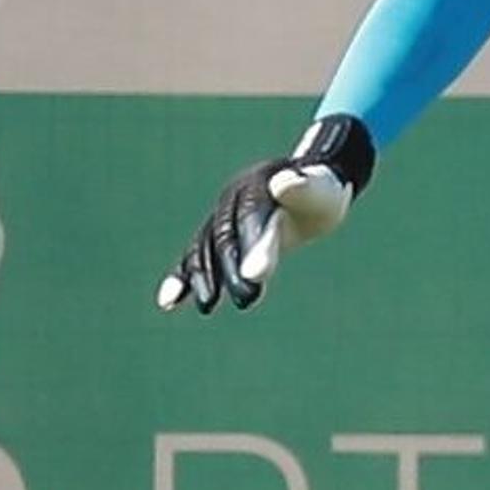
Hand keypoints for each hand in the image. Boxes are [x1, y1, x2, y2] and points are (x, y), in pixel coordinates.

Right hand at [157, 113, 375, 312]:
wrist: (306, 187)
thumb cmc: (320, 193)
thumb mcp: (321, 189)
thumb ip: (303, 187)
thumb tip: (283, 183)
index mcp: (260, 186)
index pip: (254, 217)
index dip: (254, 245)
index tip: (256, 275)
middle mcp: (233, 199)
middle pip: (226, 236)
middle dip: (231, 268)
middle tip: (247, 298)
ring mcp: (220, 216)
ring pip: (204, 248)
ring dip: (203, 277)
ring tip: (208, 306)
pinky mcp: (216, 236)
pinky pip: (194, 257)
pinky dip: (182, 279)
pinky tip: (168, 304)